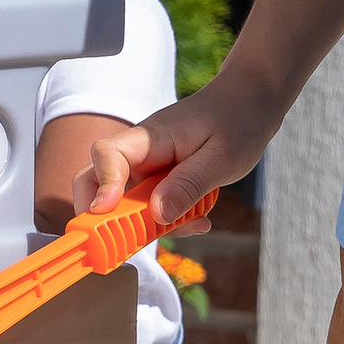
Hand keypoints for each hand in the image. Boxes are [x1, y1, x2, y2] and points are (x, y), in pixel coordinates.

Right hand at [75, 68, 285, 224]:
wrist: (249, 102)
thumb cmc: (237, 121)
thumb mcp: (223, 158)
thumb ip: (190, 184)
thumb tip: (157, 215)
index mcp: (150, 137)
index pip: (107, 154)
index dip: (102, 185)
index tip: (107, 212)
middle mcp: (138, 152)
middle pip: (95, 181)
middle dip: (103, 217)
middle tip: (129, 242)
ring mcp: (145, 167)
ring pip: (122, 203)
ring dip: (146, 224)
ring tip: (193, 223)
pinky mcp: (155, 180)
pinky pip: (146, 207)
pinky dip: (165, 221)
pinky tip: (197, 219)